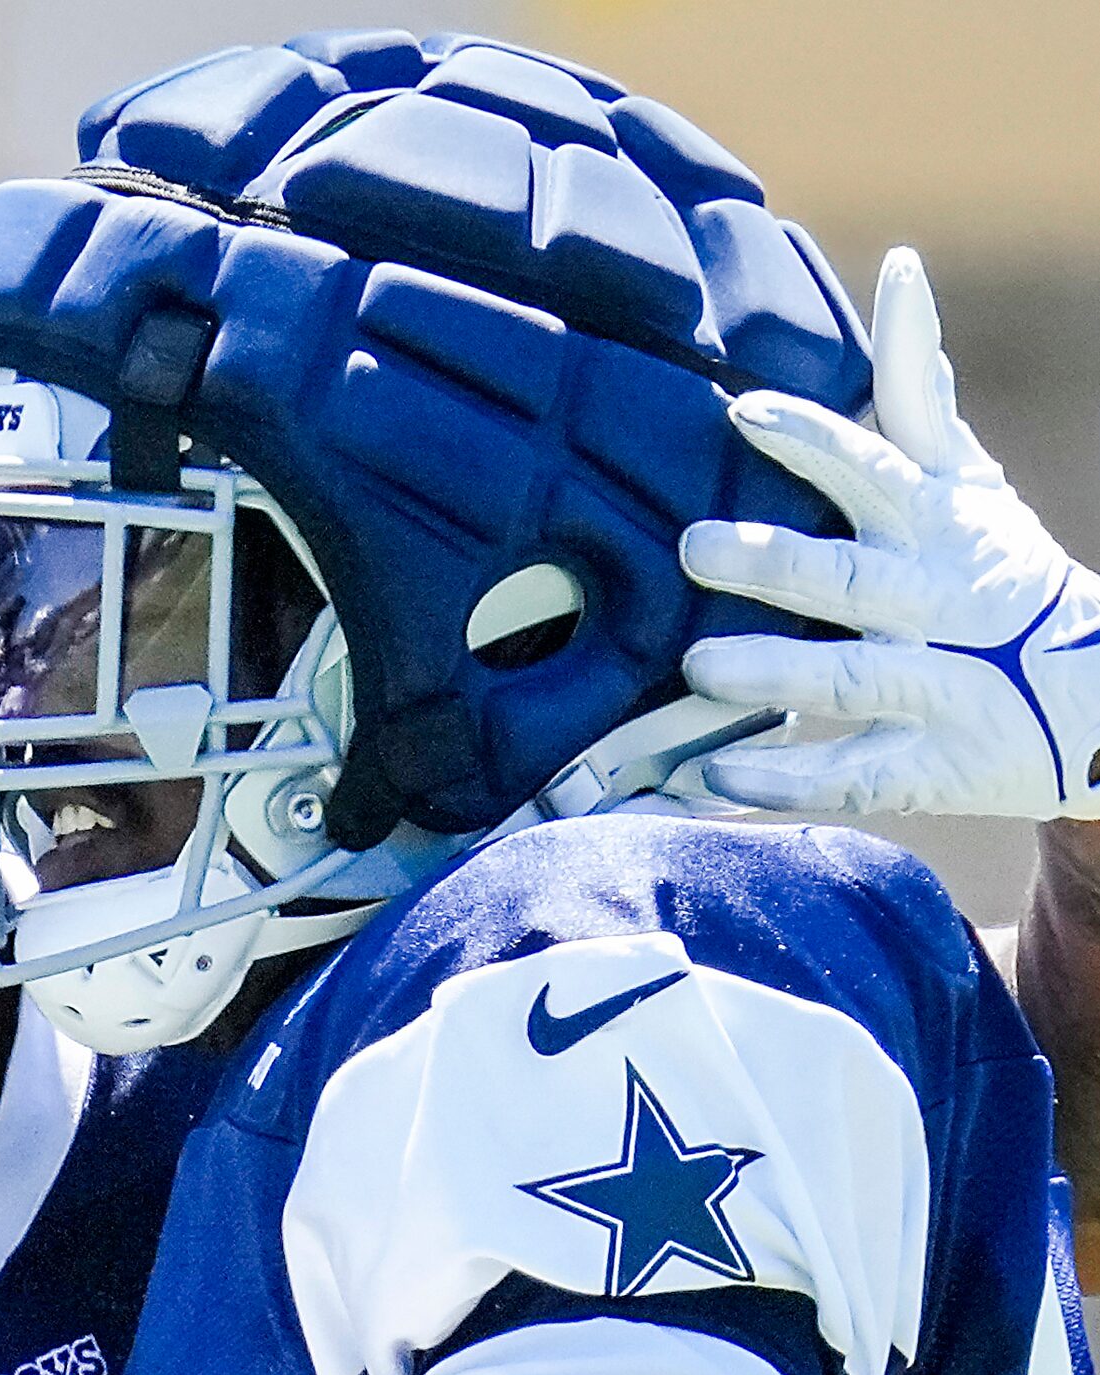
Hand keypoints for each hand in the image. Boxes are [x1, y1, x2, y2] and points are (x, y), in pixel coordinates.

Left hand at [679, 247, 1099, 818]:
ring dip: (775, 673)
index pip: (873, 469)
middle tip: (692, 545)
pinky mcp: (938, 768)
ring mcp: (944, 688)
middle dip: (776, 562)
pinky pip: (857, 776)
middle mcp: (938, 603)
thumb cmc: (997, 575)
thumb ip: (920, 397)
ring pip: (853, 679)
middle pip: (849, 579)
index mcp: (939, 527)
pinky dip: (786, 781)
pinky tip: (714, 781)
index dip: (812, 439)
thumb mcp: (972, 484)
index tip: (741, 411)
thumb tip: (897, 276)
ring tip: (697, 667)